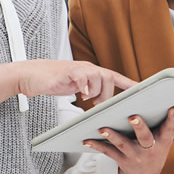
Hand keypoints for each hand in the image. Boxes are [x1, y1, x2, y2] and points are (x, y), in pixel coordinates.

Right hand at [0, 59, 135, 104]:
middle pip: (110, 78)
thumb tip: (100, 103)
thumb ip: (89, 92)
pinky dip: (87, 87)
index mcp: (92, 72)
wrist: (30, 75)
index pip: (115, 77)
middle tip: (99, 105)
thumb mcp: (75, 87)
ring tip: (88, 100)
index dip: (129, 83)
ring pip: (100, 78)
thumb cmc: (54, 81)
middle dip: (108, 94)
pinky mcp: (68, 72)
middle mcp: (88, 68)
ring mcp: (79, 69)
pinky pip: (84, 78)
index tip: (143, 90)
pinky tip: (83, 94)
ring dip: (97, 92)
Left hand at [82, 106, 173, 173]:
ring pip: (123, 144)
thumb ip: (163, 122)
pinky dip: (97, 145)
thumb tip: (160, 98)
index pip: (170, 129)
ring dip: (112, 136)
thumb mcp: (164, 138)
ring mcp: (135, 156)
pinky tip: (87, 140)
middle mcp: (150, 149)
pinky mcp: (122, 160)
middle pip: (145, 137)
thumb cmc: (155, 147)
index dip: (173, 119)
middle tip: (133, 117)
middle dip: (139, 127)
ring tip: (103, 128)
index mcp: (163, 141)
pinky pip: (108, 152)